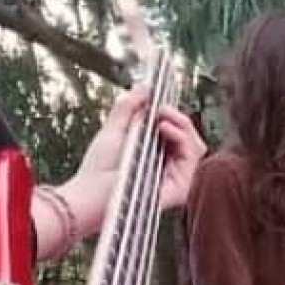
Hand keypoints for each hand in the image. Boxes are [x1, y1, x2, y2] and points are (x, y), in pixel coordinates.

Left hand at [64, 86, 205, 223]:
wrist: (88, 196)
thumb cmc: (95, 174)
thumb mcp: (112, 131)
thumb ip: (127, 107)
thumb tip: (144, 89)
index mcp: (153, 158)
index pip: (176, 134)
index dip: (172, 117)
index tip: (160, 102)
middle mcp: (166, 170)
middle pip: (189, 139)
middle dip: (178, 117)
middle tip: (160, 108)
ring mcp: (173, 180)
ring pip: (195, 146)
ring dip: (183, 124)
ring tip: (162, 116)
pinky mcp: (177, 189)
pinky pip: (192, 159)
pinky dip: (183, 138)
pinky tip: (164, 127)